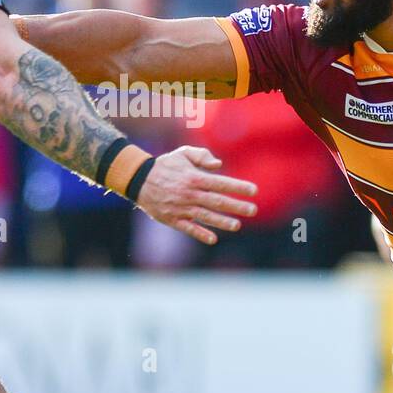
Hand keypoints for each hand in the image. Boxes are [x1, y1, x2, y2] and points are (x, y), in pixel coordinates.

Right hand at [134, 145, 257, 244]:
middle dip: (236, 206)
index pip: (221, 183)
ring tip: (237, 225)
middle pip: (217, 201)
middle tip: (253, 210)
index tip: (254, 191)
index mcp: (194, 177)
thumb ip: (202, 156)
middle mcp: (189, 194)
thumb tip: (219, 165)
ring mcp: (181, 208)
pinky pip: (188, 228)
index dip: (238, 187)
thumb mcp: (182, 154)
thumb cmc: (165, 166)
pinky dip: (199, 233)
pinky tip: (213, 239)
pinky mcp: (172, 219)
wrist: (139, 180)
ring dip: (222, 222)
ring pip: (205, 216)